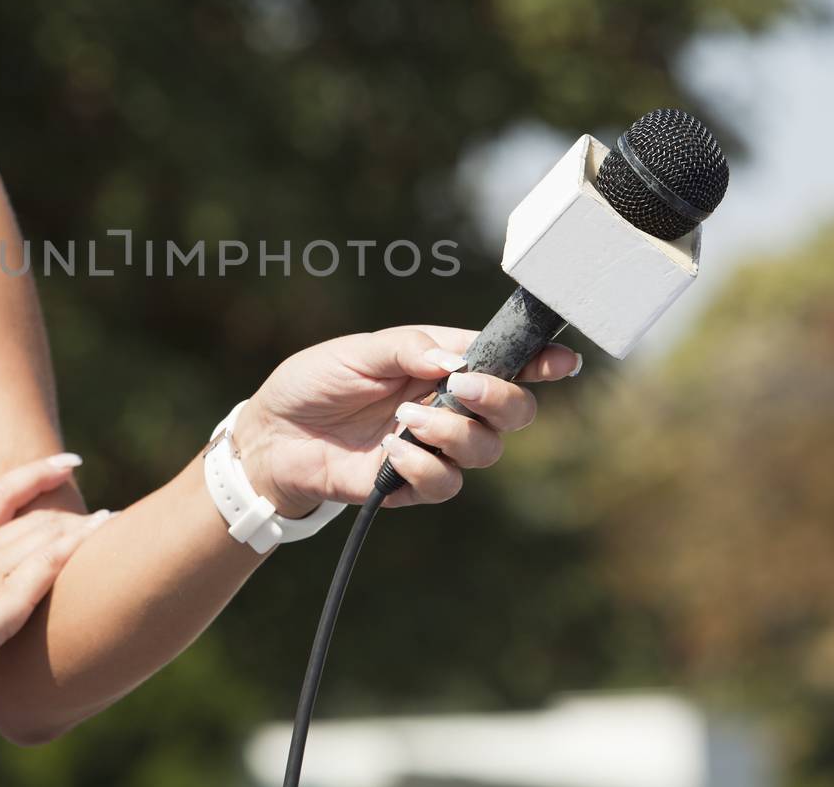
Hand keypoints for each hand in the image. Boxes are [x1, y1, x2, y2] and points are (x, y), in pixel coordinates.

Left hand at [234, 326, 580, 512]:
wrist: (272, 432)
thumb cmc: (316, 382)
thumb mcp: (358, 351)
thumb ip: (410, 347)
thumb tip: (457, 360)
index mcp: (445, 367)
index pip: (505, 364)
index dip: (540, 363)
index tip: (561, 362)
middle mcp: (450, 407)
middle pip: (514, 413)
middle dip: (503, 400)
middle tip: (464, 388)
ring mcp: (434, 448)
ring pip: (486, 451)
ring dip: (454, 432)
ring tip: (405, 419)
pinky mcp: (410, 484)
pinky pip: (444, 484)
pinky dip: (423, 466)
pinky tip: (390, 451)